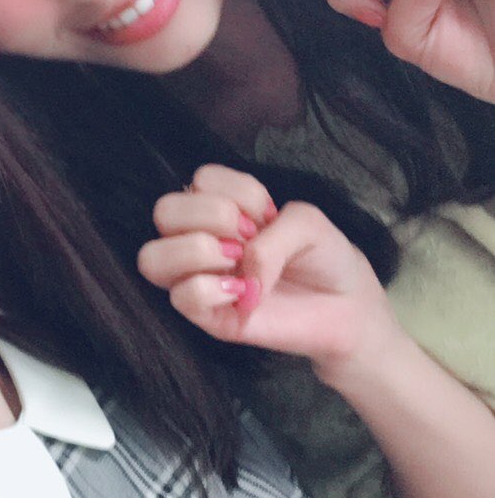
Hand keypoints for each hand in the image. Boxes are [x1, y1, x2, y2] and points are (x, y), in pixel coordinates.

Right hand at [137, 164, 395, 371]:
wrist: (347, 306)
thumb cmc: (323, 257)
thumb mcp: (308, 222)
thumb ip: (273, 235)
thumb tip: (240, 272)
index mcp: (222, 208)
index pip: (201, 180)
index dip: (236, 192)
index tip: (267, 215)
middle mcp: (201, 238)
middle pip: (164, 211)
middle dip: (210, 216)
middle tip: (249, 237)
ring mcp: (198, 278)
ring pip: (152, 258)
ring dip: (197, 252)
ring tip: (238, 265)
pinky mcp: (207, 317)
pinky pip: (180, 298)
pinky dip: (210, 290)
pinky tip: (243, 295)